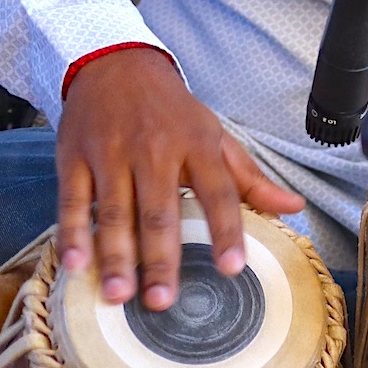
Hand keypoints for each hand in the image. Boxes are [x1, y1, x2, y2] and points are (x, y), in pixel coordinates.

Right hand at [55, 48, 305, 308]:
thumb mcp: (216, 137)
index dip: (226, 231)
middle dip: (160, 258)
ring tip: (119, 295)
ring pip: (114, 212)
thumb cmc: (173, 112)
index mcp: (198, 145)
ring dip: (116, 256)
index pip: (218, 193)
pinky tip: (77, 263)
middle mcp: (154, 151)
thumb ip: (250, 179)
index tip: (231, 269)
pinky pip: (73, 201)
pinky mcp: (74, 158)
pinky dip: (73, 233)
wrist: (116, 66)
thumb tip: (294, 208)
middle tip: (162, 301)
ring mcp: (111, 154)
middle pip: (159, 211)